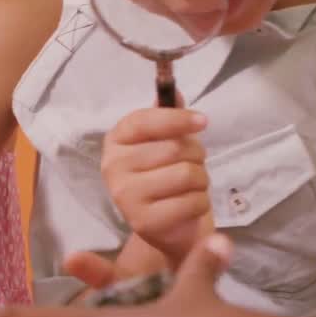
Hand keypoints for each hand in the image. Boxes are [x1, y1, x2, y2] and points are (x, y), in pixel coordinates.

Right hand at [102, 104, 211, 265]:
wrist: (166, 227)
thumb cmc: (166, 176)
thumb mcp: (165, 142)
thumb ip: (168, 116)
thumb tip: (173, 90)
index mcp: (115, 141)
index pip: (143, 121)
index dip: (176, 118)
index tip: (203, 121)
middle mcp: (112, 167)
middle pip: (173, 148)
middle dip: (196, 154)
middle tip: (191, 164)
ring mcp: (125, 196)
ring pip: (186, 174)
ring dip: (201, 180)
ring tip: (190, 186)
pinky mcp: (143, 221)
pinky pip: (190, 201)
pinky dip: (200, 202)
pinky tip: (189, 205)